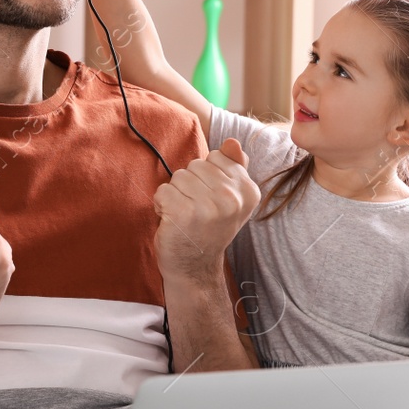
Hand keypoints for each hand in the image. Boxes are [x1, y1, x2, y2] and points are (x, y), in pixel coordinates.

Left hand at [152, 137, 260, 279]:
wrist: (195, 267)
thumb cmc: (209, 228)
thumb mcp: (230, 198)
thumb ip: (234, 168)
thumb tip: (232, 142)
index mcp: (248, 190)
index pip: (216, 156)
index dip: (206, 176)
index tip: (210, 199)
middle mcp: (232, 198)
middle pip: (195, 165)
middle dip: (189, 185)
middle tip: (196, 210)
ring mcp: (209, 206)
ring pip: (178, 177)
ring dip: (175, 195)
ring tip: (184, 216)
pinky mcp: (183, 213)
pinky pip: (163, 191)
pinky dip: (161, 205)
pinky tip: (172, 221)